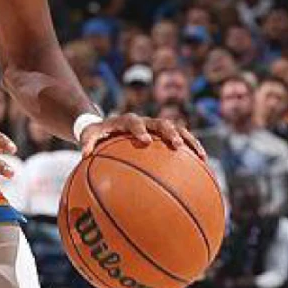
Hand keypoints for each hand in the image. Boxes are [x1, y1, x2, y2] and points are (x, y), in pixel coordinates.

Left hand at [79, 113, 205, 158]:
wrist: (108, 126)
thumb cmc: (97, 134)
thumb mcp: (89, 136)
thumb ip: (87, 143)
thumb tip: (83, 155)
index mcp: (127, 121)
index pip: (135, 122)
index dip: (140, 130)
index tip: (145, 141)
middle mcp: (146, 121)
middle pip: (161, 123)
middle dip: (170, 133)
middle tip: (175, 145)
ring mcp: (158, 127)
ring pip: (178, 129)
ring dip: (189, 141)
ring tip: (201, 157)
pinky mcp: (165, 135)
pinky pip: (182, 140)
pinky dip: (192, 150)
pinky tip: (204, 166)